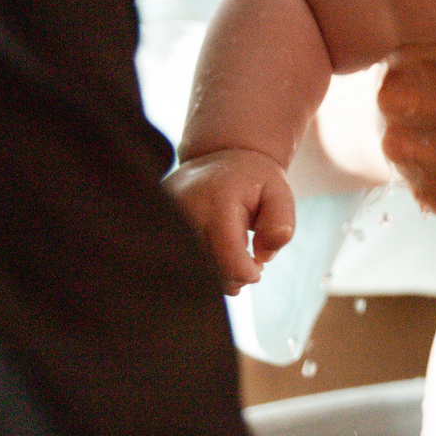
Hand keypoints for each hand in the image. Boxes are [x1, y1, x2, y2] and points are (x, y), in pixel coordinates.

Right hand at [165, 149, 293, 294]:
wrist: (219, 158)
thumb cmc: (252, 181)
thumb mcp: (279, 194)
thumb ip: (281, 225)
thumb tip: (263, 258)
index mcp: (216, 201)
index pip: (228, 260)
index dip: (248, 273)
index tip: (258, 265)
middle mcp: (184, 210)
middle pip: (206, 271)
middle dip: (231, 277)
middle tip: (247, 262)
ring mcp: (164, 217)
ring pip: (187, 270)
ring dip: (213, 275)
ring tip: (230, 257)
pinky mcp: (154, 224)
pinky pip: (175, 261)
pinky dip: (197, 266)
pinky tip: (212, 256)